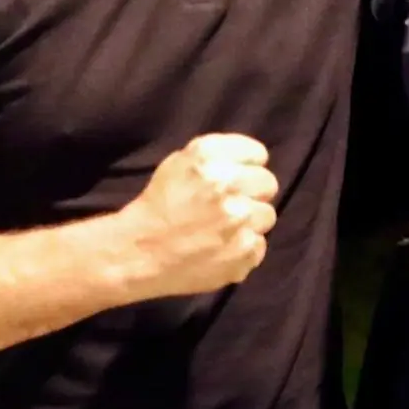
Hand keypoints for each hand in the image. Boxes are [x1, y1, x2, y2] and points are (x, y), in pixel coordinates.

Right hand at [121, 133, 277, 298]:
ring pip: (267, 216)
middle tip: (231, 204)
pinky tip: (222, 248)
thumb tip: (256, 159)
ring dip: (250, 221)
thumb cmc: (160, 203)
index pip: (258, 154)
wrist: (140, 253)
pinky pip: (259, 246)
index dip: (247, 166)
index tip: (236, 176)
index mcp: (210, 159)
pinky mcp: (243, 255)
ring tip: (225, 228)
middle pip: (268, 184)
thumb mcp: (180, 161)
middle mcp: (228, 187)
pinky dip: (244, 249)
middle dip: (252, 192)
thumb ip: (219, 153)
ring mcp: (239, 223)